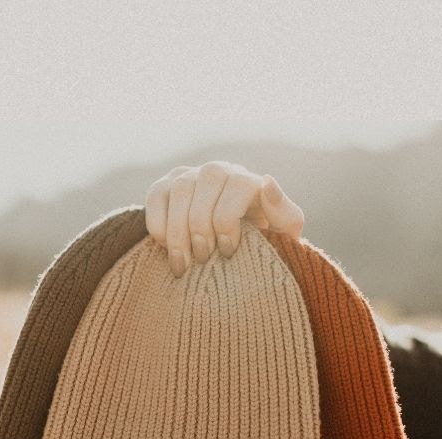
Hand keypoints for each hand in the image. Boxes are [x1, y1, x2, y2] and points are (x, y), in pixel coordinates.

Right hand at [145, 162, 304, 276]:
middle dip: (202, 227)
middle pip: (206, 182)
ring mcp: (190, 176)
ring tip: (184, 263)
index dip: (228, 219)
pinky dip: (159, 225)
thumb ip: (285, 214)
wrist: (228, 255)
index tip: (228, 251)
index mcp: (248, 181)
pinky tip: (167, 248)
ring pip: (180, 190)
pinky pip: (156, 197)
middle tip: (203, 259)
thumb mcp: (282, 236)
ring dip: (178, 231)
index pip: (238, 184)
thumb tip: (267, 184)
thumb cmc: (259, 245)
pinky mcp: (164, 187)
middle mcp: (219, 171)